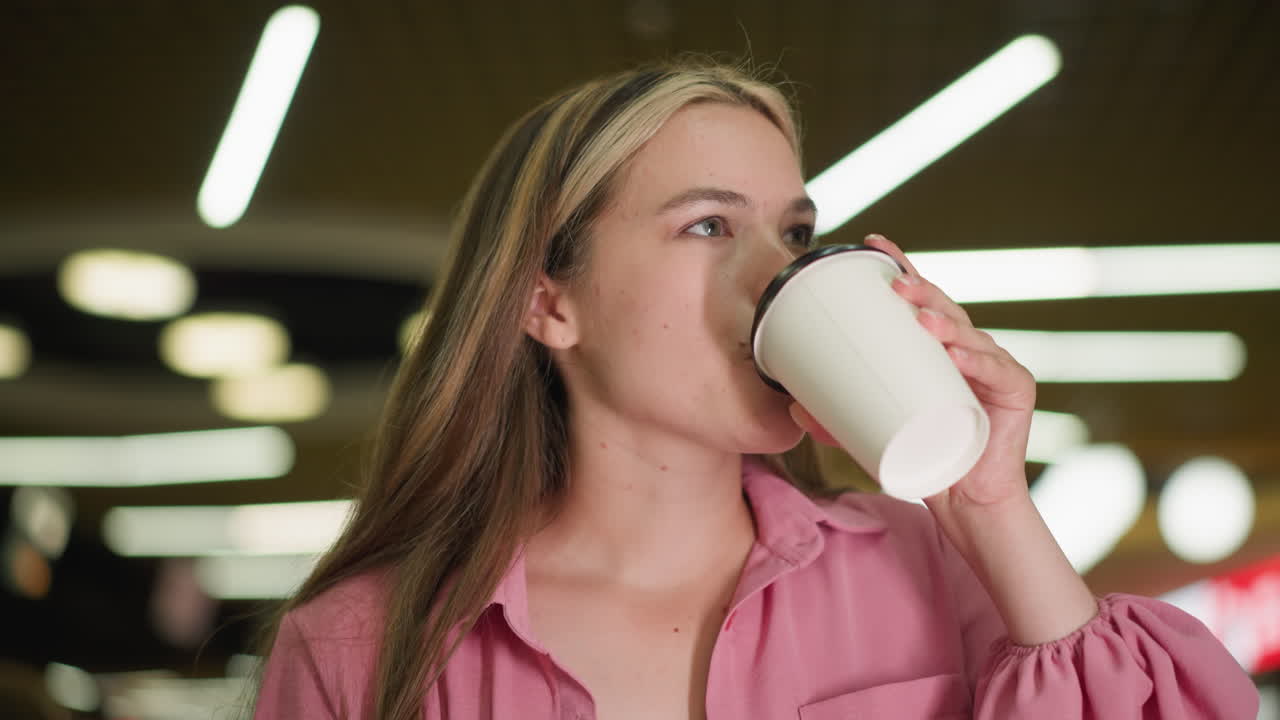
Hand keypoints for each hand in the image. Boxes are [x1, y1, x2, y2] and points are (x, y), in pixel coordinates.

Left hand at [788, 234, 1036, 508]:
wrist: (966, 504)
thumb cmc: (925, 458)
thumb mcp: (873, 434)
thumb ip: (836, 421)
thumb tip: (792, 409)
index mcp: (938, 349)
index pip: (920, 299)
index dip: (901, 265)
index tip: (873, 242)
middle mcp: (968, 349)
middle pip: (944, 308)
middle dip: (919, 289)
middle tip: (893, 282)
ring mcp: (994, 368)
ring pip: (970, 334)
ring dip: (946, 322)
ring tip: (920, 319)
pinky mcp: (1015, 394)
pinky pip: (998, 372)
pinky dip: (978, 361)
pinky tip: (957, 355)